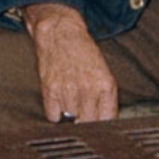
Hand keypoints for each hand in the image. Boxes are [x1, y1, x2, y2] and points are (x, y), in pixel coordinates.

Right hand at [24, 5, 117, 124]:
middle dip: (86, 120)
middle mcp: (88, 89)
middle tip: (82, 111)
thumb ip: (106, 99)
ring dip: (69, 115)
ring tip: (70, 99)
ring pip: (70, 120)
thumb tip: (104, 124)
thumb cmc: (83, 53)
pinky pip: (53, 117)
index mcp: (106, 85)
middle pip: (88, 123)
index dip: (103, 126)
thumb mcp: (104, 73)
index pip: (107, 120)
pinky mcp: (50, 90)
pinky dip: (55, 112)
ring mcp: (68, 90)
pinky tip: (59, 100)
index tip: (98, 125)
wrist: (61, 33)